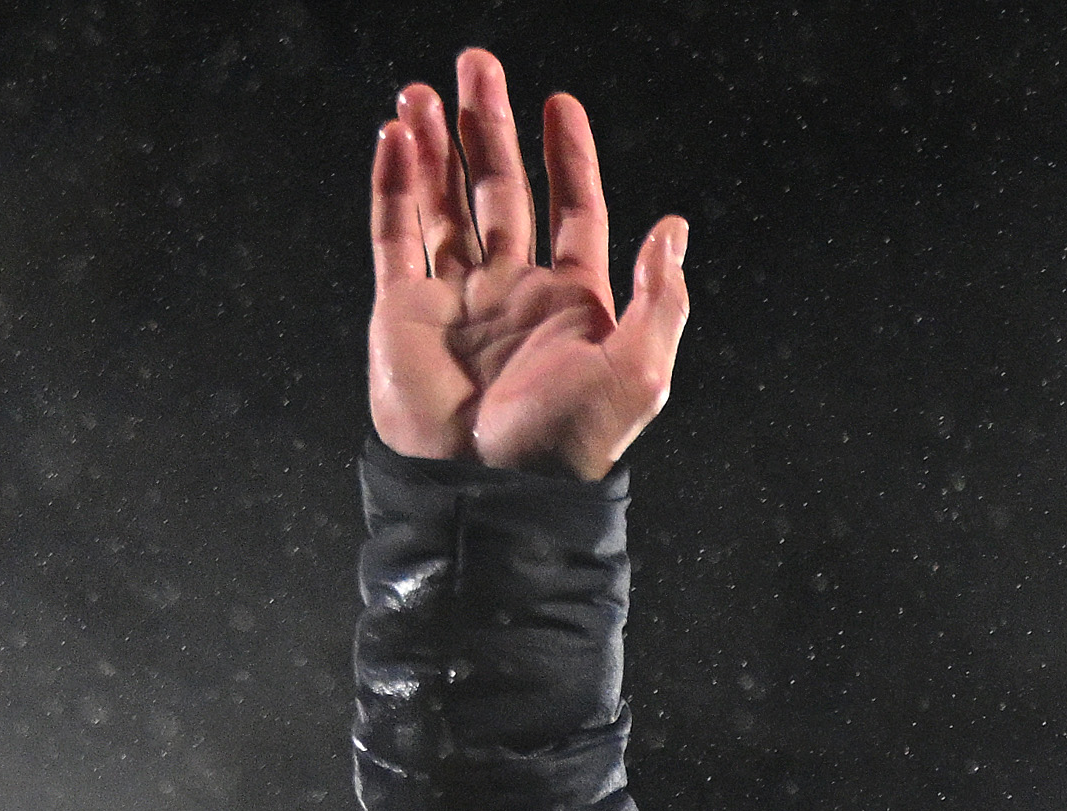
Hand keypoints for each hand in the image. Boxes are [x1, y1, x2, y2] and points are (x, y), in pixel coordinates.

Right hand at [369, 51, 688, 477]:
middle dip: (489, 127)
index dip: (568, 157)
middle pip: (501, 191)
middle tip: (478, 64)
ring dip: (435, 146)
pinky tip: (396, 136)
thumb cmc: (566, 443)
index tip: (559, 103)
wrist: (490, 490)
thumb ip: (657, 299)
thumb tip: (672, 229)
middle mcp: (512, 292)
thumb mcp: (638, 371)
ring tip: (425, 91)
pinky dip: (393, 184)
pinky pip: (395, 233)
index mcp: (571, 303)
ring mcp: (455, 299)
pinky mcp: (402, 311)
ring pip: (442, 202)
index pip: (572, 211)